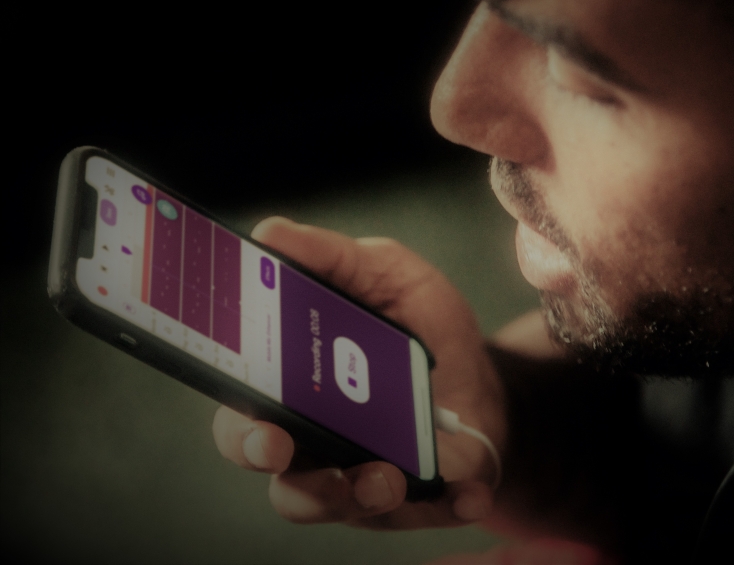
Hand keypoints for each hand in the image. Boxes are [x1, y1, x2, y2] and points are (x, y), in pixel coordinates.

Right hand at [212, 217, 505, 528]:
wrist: (482, 373)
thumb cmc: (419, 326)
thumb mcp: (386, 275)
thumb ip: (333, 258)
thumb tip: (271, 234)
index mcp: (294, 392)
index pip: (244, 415)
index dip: (237, 423)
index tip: (247, 411)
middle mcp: (317, 444)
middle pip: (276, 471)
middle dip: (274, 463)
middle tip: (280, 445)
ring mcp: (364, 476)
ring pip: (335, 504)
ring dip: (354, 493)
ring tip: (385, 476)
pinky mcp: (422, 498)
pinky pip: (428, 513)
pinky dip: (449, 504)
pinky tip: (469, 493)